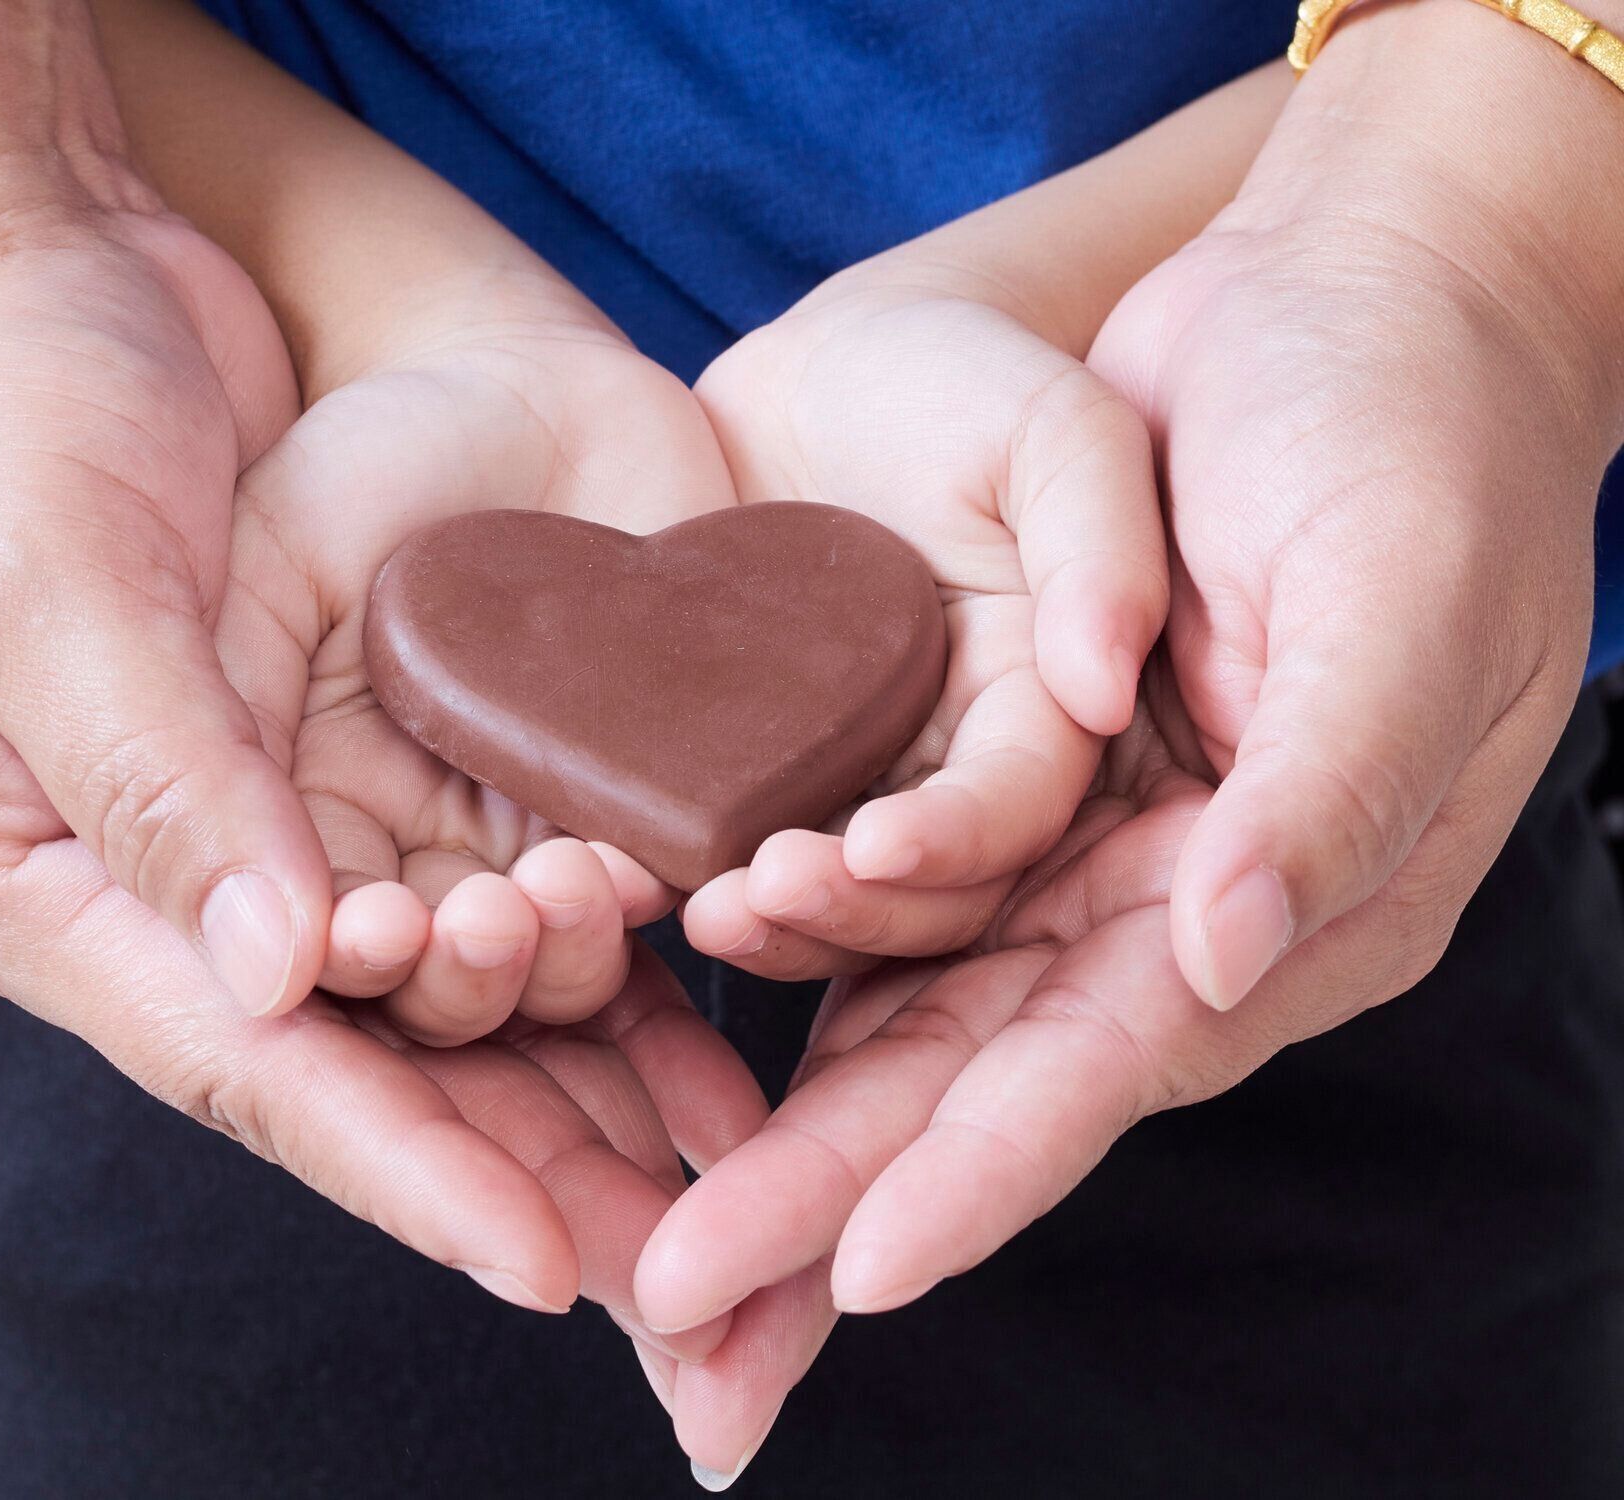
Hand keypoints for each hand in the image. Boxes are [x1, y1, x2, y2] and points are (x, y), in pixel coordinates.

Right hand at [0, 192, 764, 1341]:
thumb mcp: (41, 590)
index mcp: (64, 891)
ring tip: (715, 1125)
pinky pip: (489, 850)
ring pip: (451, 976)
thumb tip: (281, 970)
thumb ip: (157, 778)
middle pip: (372, 1060)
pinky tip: (701, 953)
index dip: (404, 1167)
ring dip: (580, 1047)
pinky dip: (592, 912)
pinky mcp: (363, 734)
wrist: (34, 268)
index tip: (542, 1260)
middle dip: (521, 1150)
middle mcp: (185, 885)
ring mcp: (286, 811)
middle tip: (671, 1233)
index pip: (252, 1065)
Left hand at [637, 9, 1623, 1470]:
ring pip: (914, 1001)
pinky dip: (803, 938)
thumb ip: (1329, 787)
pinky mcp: (1013, 766)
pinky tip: (693, 979)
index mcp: (1290, 904)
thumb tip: (1226, 956)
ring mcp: (1085, 843)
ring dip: (791, 1097)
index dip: (984, 1172)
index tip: (854, 1270)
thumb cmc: (1410, 441)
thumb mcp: (1403, 599)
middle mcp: (1170, 906)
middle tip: (677, 1291)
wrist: (1352, 301)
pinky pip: (890, 883)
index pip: (1109, 1065)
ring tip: (661, 1172)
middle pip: (978, 1077)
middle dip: (831, 1191)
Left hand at [678, 262, 1167, 979]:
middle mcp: (960, 763)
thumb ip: (1102, 542)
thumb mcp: (1058, 424)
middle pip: (930, 890)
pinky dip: (705, 871)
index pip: (1020, 806)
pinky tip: (646, 874)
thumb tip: (1103, 689)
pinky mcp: (771, 770)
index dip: (957, 842)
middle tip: (756, 897)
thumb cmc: (961, 377)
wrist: (823, 370)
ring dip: (779, 922)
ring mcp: (863, 776)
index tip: (874, 850)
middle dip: (853, 909)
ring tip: (703, 909)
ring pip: (838, 895)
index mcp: (1048, 702)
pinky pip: (745, 844)